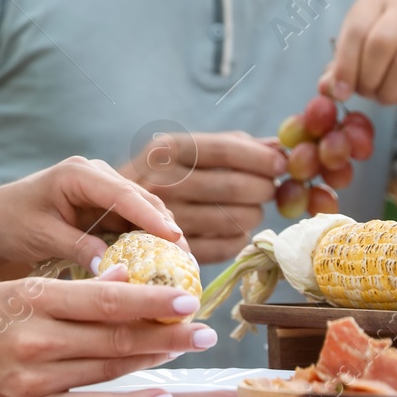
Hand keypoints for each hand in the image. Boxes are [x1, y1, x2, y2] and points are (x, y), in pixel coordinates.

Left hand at [0, 156, 188, 313]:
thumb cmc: (10, 222)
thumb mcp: (41, 235)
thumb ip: (77, 247)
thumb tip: (112, 269)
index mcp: (77, 174)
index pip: (121, 194)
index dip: (151, 217)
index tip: (175, 238)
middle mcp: (95, 176)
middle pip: (141, 201)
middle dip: (167, 230)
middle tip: (188, 263)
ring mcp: (103, 191)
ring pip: (143, 213)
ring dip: (163, 239)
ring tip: (184, 269)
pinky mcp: (105, 208)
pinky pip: (134, 225)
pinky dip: (149, 244)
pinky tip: (164, 268)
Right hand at [0, 269, 218, 396]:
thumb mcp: (15, 289)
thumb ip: (69, 289)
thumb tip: (123, 277)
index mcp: (31, 299)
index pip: (103, 299)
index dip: (150, 301)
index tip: (186, 298)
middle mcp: (35, 340)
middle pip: (114, 337)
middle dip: (165, 333)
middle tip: (204, 328)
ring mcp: (34, 381)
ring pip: (109, 369)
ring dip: (154, 361)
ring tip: (187, 350)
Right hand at [118, 131, 285, 263]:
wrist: (114, 212)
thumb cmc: (164, 175)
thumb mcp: (188, 150)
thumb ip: (234, 145)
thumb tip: (280, 146)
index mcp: (166, 149)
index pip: (225, 150)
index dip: (260, 158)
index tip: (282, 164)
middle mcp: (161, 182)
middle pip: (235, 187)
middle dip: (264, 188)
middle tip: (269, 189)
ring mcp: (166, 220)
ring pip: (235, 219)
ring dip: (254, 214)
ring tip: (249, 207)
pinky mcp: (175, 251)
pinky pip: (226, 246)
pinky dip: (240, 237)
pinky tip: (234, 228)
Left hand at [319, 0, 396, 116]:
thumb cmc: (389, 66)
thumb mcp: (358, 67)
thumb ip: (338, 75)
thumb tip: (327, 88)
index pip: (356, 29)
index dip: (345, 67)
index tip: (341, 92)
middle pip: (381, 43)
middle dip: (370, 79)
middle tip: (370, 95)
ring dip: (393, 90)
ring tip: (389, 97)